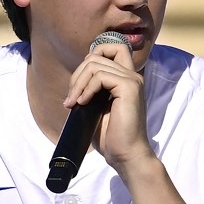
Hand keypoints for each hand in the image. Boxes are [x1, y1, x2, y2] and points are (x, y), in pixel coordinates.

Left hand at [64, 41, 153, 171]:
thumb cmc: (111, 136)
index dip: (90, 58)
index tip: (79, 84)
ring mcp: (132, 80)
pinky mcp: (129, 87)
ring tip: (73, 103)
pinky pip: (100, 76)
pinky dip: (86, 88)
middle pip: (97, 53)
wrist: (125, 155)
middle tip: (71, 97)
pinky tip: (82, 103)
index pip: (110, 48)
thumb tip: (75, 78)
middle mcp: (131, 75)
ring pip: (95, 64)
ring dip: (78, 83)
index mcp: (125, 79)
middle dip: (78, 73)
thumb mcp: (96, 107)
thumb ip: (91, 89)